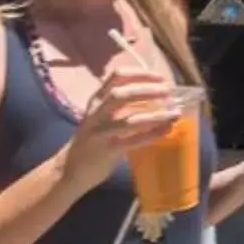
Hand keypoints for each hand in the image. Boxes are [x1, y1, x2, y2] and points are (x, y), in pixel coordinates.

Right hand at [54, 58, 184, 195]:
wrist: (69, 169)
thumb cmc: (92, 141)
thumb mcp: (101, 117)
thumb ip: (121, 107)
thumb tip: (156, 99)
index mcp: (96, 100)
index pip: (117, 76)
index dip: (140, 74)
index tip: (160, 77)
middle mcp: (96, 112)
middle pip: (122, 93)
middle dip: (148, 90)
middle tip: (168, 92)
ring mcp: (100, 131)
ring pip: (129, 119)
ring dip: (155, 115)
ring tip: (174, 113)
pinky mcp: (106, 150)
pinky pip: (133, 140)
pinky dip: (152, 134)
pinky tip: (166, 130)